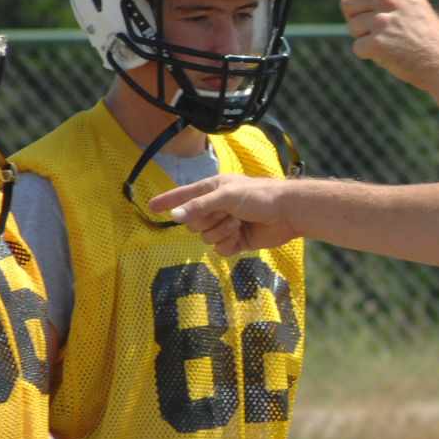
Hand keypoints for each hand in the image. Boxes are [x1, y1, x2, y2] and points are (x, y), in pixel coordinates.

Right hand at [149, 175, 297, 255]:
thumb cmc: (260, 195)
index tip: (151, 206)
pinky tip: (241, 236)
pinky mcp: (235, 241)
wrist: (287, 212)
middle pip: (192, 223)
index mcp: (211, 189)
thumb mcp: (226, 196)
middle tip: (227, 214)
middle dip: (208, 221)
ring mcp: (225, 225)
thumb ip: (199, 206)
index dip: (167, 201)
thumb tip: (174, 216)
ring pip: (205, 237)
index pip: (182, 196)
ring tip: (238, 224)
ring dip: (221, 232)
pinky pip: (219, 249)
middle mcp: (216, 207)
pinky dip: (228, 244)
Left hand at [314, 0, 438, 90]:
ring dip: (365, 37)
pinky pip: (358, 47)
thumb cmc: (425, 36)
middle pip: (348, 3)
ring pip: (352, 26)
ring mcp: (383, 21)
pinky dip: (369, 54)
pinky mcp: (378, 43)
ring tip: (390, 41)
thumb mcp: (411, 5)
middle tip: (381, 28)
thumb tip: (350, 2)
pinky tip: (389, 54)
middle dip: (357, 17)